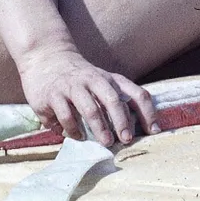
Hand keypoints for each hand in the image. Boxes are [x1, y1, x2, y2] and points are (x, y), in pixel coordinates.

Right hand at [14, 39, 153, 150]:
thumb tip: (139, 129)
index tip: (153, 131)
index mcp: (110, 80)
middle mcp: (93, 80)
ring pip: (89, 108)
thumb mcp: (102, 82)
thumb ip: (117, 101)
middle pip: (112, 99)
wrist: (46, 58)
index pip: (136, 93)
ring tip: (105, 142)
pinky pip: (65, 116)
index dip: (147, 112)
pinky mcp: (52, 95)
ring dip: (99, 127)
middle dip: (121, 121)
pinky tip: (76, 136)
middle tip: (126, 139)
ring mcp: (72, 86)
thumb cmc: (81, 78)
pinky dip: (73, 129)